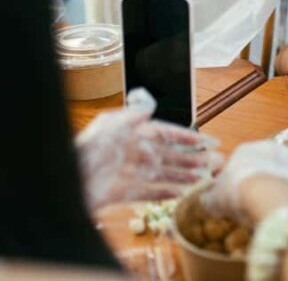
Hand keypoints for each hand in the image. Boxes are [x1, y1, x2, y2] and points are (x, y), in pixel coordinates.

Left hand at [76, 89, 221, 210]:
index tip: (207, 141)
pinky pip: (148, 193)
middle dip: (191, 158)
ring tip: (202, 178)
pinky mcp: (121, 193)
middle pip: (168, 155)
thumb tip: (150, 107)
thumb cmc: (83, 151)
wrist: (61, 183)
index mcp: (130, 134)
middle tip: (213, 162)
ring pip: (162, 174)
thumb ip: (131, 116)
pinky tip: (180, 193)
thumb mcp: (108, 125)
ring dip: (183, 175)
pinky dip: (164, 193)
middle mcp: (132, 153)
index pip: (165, 134)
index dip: (187, 138)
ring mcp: (128, 174)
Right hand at [201, 140, 287, 222]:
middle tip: (249, 206)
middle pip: (262, 168)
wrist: (271, 200)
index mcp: (247, 148)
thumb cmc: (238, 194)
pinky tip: (281, 216)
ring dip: (274, 192)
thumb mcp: (214, 199)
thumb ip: (211, 197)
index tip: (232, 198)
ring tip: (265, 213)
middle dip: (257, 184)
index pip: (238, 163)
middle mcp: (273, 149)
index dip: (234, 182)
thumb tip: (208, 199)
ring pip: (280, 179)